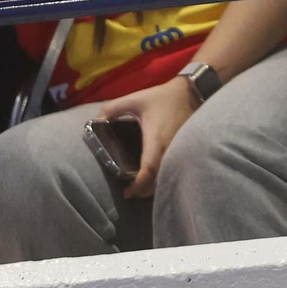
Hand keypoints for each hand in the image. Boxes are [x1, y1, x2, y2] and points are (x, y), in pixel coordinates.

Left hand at [97, 78, 198, 198]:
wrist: (191, 94)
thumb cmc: (162, 98)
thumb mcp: (134, 99)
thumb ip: (112, 109)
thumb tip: (95, 121)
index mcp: (156, 141)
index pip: (147, 171)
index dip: (137, 186)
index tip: (126, 193)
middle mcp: (170, 151)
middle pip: (157, 182)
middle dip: (143, 191)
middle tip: (129, 192)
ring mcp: (179, 154)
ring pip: (166, 179)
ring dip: (153, 187)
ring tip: (139, 186)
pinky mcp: (184, 153)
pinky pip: (172, 172)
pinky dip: (162, 179)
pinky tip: (153, 176)